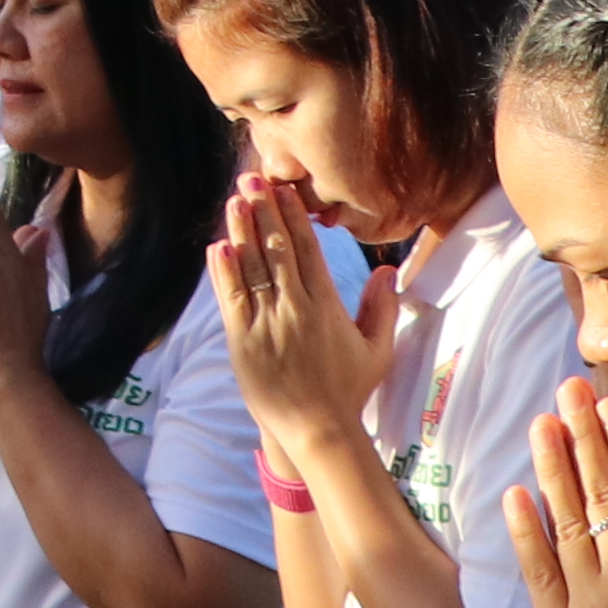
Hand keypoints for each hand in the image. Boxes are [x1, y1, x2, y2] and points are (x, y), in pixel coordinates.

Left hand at [217, 176, 391, 461]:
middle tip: (253, 178)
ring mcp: (266, 324)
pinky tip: (219, 246)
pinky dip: (225, 272)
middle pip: (276, 250)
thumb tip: (388, 270)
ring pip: (252, 268)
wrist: (316, 429)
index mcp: (326, 307)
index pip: (308, 251)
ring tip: (235, 200)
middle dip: (264, 211)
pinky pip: (231, 299)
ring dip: (241, 231)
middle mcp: (295, 309)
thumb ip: (382, 308)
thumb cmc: (348, 390)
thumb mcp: (376, 350)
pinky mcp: (242, 341)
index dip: (293, 217)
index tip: (284, 190)